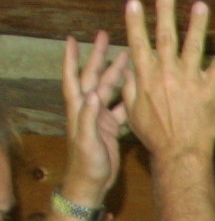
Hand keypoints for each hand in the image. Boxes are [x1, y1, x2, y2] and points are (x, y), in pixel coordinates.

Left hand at [58, 31, 128, 205]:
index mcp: (79, 109)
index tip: (72, 39)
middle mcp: (87, 109)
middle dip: (98, 57)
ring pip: (109, 89)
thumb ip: (88, 118)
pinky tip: (138, 86)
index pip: (73, 78)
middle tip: (106, 37)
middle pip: (93, 77)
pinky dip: (128, 95)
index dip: (71, 59)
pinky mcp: (110, 127)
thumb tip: (94, 95)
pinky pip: (120, 106)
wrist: (91, 183)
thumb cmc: (86, 164)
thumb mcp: (86, 141)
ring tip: (127, 56)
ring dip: (116, 73)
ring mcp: (99, 117)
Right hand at [121, 0, 214, 166]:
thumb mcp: (133, 110)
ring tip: (201, 5)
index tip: (134, 2)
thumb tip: (127, 68)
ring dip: (197, 24)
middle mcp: (167, 73)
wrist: (179, 152)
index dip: (135, 22)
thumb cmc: (154, 134)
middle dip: (165, 11)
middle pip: (165, 36)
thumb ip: (130, 86)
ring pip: (194, 46)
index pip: (138, 42)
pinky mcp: (209, 90)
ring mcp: (189, 80)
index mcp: (145, 76)